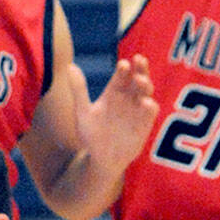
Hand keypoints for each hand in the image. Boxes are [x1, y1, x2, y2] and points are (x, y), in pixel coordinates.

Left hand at [73, 54, 157, 173]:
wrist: (102, 160)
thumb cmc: (91, 135)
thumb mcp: (83, 112)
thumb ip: (79, 90)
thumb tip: (69, 66)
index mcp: (113, 92)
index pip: (121, 75)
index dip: (123, 68)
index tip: (122, 64)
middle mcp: (127, 97)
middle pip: (137, 77)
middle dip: (140, 68)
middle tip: (139, 59)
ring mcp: (138, 109)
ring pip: (146, 91)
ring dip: (145, 83)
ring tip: (139, 80)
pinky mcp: (145, 123)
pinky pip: (150, 111)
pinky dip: (149, 105)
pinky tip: (144, 102)